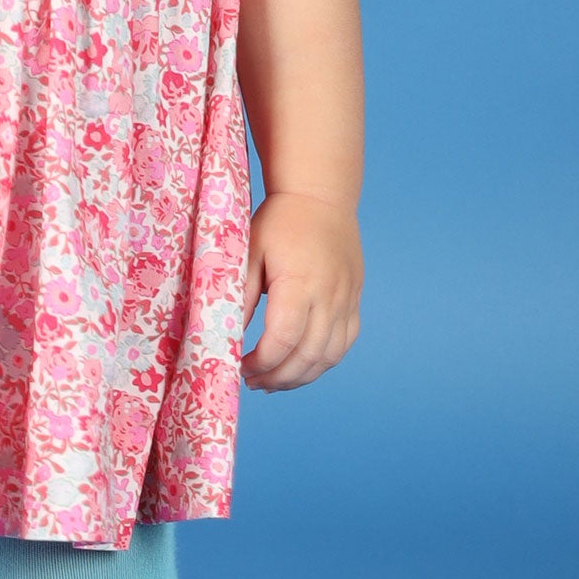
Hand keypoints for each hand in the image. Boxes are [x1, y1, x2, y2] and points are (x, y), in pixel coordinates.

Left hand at [240, 192, 361, 390]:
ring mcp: (347, 300)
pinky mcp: (354, 301)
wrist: (321, 196)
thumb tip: (224, 335)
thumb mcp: (249, 251)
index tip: (240, 367)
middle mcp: (330, 296)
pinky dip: (322, 362)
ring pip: (329, 356)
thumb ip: (239, 295)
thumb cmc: (279, 222)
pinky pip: (343, 344)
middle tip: (253, 382)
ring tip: (274, 381)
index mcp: (300, 283)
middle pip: (308, 356)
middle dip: (278, 378)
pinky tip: (300, 364)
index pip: (283, 339)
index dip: (261, 362)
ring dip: (301, 377)